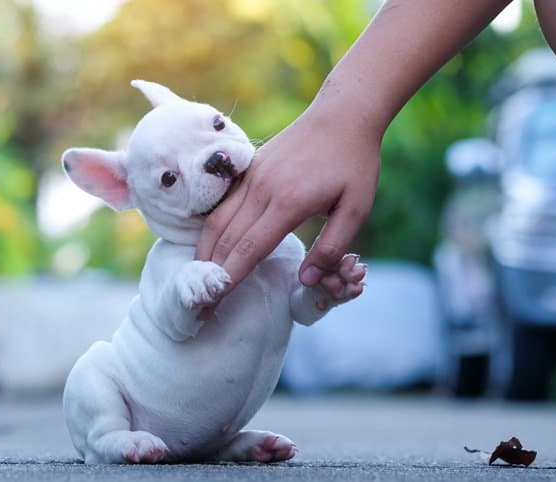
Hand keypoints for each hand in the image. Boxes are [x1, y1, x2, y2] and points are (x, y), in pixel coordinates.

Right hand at [194, 102, 379, 292]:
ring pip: (218, 219)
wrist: (342, 115)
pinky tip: (209, 243)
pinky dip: (212, 227)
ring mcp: (253, 176)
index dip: (231, 277)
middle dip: (212, 271)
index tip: (215, 301)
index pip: (250, 249)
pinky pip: (224, 203)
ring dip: (206, 250)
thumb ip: (332, 247)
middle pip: (227, 238)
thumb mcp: (357, 208)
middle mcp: (262, 189)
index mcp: (289, 203)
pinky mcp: (250, 167)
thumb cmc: (354, 163)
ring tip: (198, 276)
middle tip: (200, 300)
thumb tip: (306, 280)